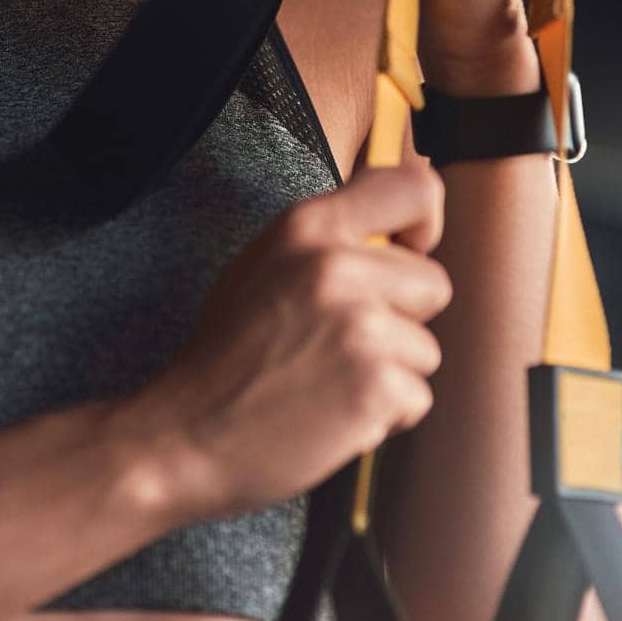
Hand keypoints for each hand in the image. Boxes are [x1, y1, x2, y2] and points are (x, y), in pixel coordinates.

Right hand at [121, 164, 450, 518]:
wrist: (188, 432)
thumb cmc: (228, 352)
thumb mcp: (265, 262)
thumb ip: (328, 238)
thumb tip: (398, 229)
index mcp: (307, 226)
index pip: (414, 187)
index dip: (424, 222)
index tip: (408, 251)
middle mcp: (336, 265)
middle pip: (433, 282)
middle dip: (400, 318)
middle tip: (342, 340)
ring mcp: (359, 325)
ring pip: (425, 348)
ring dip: (390, 373)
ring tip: (330, 380)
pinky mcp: (375, 384)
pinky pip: (417, 398)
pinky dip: (384, 416)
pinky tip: (333, 413)